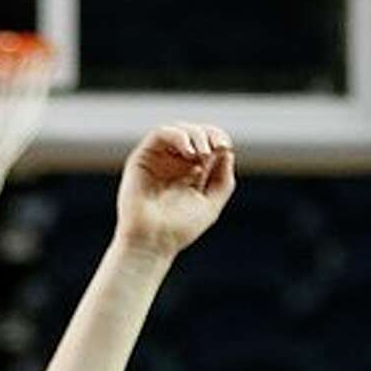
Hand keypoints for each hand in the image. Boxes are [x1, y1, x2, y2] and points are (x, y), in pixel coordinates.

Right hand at [115, 123, 235, 259]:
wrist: (153, 241)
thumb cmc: (180, 229)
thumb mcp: (211, 205)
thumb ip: (223, 180)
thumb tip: (227, 152)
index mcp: (193, 172)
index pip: (208, 144)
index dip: (218, 137)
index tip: (225, 147)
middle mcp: (176, 163)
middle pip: (194, 133)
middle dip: (208, 134)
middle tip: (215, 148)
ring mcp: (159, 159)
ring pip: (178, 130)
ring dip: (194, 135)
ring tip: (202, 153)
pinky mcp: (143, 157)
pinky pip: (160, 134)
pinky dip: (177, 135)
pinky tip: (189, 150)